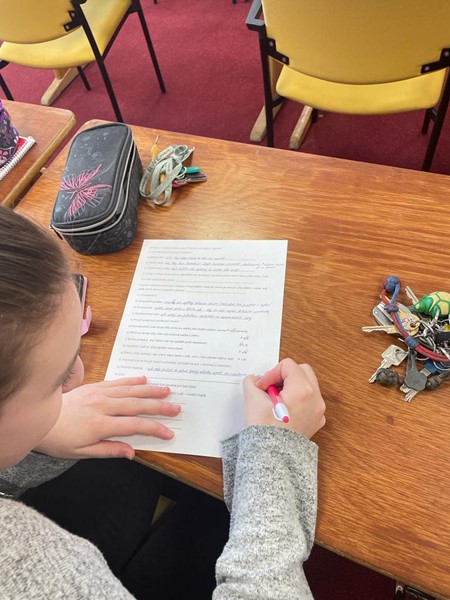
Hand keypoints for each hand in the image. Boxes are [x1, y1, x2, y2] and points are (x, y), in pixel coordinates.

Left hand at [34, 376, 180, 459]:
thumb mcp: (81, 453)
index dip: (154, 428)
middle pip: (137, 405)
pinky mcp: (93, 387)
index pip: (134, 426)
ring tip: (166, 391)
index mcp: (100, 425)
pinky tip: (144, 379)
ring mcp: (98, 394)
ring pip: (129, 391)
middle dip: (159, 407)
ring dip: (150, 391)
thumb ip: (109, 450)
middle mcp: (102, 406)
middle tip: (176, 408)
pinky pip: (116, 382)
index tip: (168, 432)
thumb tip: (132, 453)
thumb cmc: (58, 440)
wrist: (38, 419)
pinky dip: (131, 380)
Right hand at [243, 358, 325, 438]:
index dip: (271, 373)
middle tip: (270, 388)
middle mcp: (315, 398)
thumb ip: (252, 383)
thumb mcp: (253, 401)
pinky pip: (309, 401)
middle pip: (302, 371)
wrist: (274, 458)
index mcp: (303, 390)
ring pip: (307, 385)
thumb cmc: (266, 431)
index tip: (261, 386)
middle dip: (284, 376)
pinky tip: (283, 411)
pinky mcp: (316, 421)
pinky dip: (297, 400)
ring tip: (275, 400)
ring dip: (291, 387)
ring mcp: (318, 411)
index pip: (287, 366)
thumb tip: (254, 380)